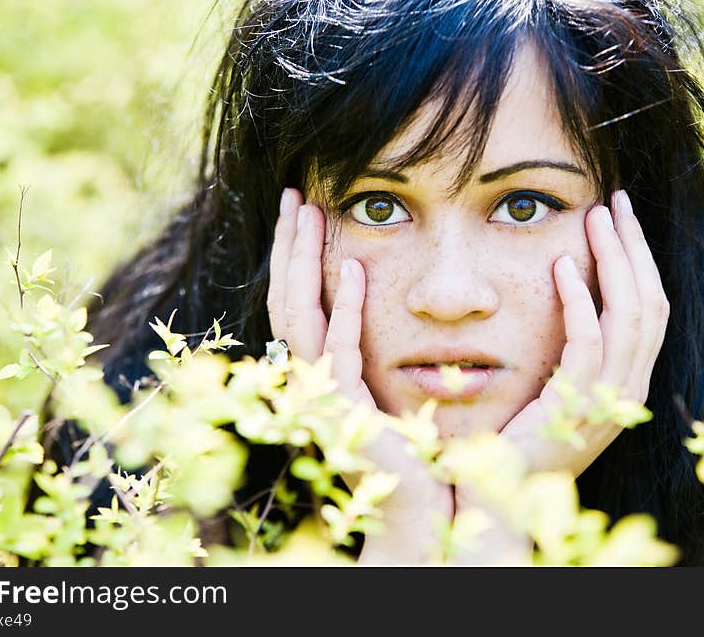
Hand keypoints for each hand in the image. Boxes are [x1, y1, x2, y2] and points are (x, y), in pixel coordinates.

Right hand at [267, 188, 452, 563]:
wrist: (418, 507)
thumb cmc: (413, 447)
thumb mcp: (387, 382)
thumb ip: (371, 342)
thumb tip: (372, 289)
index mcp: (318, 369)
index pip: (295, 302)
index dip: (296, 257)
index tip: (305, 209)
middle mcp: (310, 378)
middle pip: (286, 300)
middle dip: (289, 247)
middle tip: (295, 196)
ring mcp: (322, 394)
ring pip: (299, 317)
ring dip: (305, 263)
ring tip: (310, 213)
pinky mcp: (344, 410)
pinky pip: (339, 351)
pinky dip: (343, 310)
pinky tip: (355, 272)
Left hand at [498, 189, 668, 475]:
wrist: (502, 490)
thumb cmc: (520, 433)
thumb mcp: (556, 383)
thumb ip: (571, 345)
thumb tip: (564, 286)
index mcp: (627, 381)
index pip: (650, 310)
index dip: (641, 262)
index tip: (621, 220)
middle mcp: (629, 388)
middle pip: (650, 305)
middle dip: (635, 249)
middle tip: (616, 203)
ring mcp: (609, 400)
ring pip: (630, 317)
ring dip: (615, 261)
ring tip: (596, 218)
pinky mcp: (577, 405)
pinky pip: (588, 343)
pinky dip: (580, 300)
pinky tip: (564, 265)